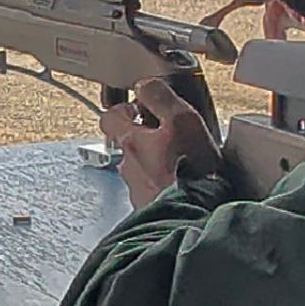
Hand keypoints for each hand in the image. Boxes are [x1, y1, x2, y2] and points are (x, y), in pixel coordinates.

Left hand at [102, 76, 222, 207]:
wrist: (194, 219)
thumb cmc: (189, 171)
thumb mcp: (181, 120)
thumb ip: (159, 98)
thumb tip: (144, 86)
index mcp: (131, 143)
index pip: (110, 117)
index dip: (123, 109)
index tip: (139, 107)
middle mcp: (128, 168)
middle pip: (126, 146)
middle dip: (143, 138)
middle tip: (165, 135)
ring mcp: (138, 193)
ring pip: (140, 170)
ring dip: (154, 164)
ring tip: (180, 164)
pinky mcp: (151, 212)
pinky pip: (153, 193)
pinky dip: (164, 187)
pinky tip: (184, 187)